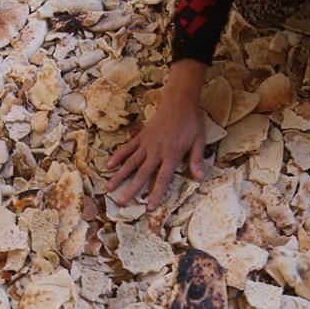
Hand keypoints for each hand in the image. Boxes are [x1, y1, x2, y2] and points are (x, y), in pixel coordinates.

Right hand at [105, 60, 207, 209]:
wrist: (179, 101)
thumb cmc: (191, 122)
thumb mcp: (199, 141)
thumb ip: (197, 160)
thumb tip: (200, 178)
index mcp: (171, 155)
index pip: (162, 179)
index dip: (156, 194)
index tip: (149, 207)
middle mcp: (156, 151)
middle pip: (141, 174)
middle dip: (131, 189)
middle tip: (121, 202)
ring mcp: (146, 143)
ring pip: (130, 162)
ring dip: (119, 176)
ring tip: (109, 187)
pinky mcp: (141, 136)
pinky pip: (128, 148)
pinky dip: (118, 156)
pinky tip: (109, 165)